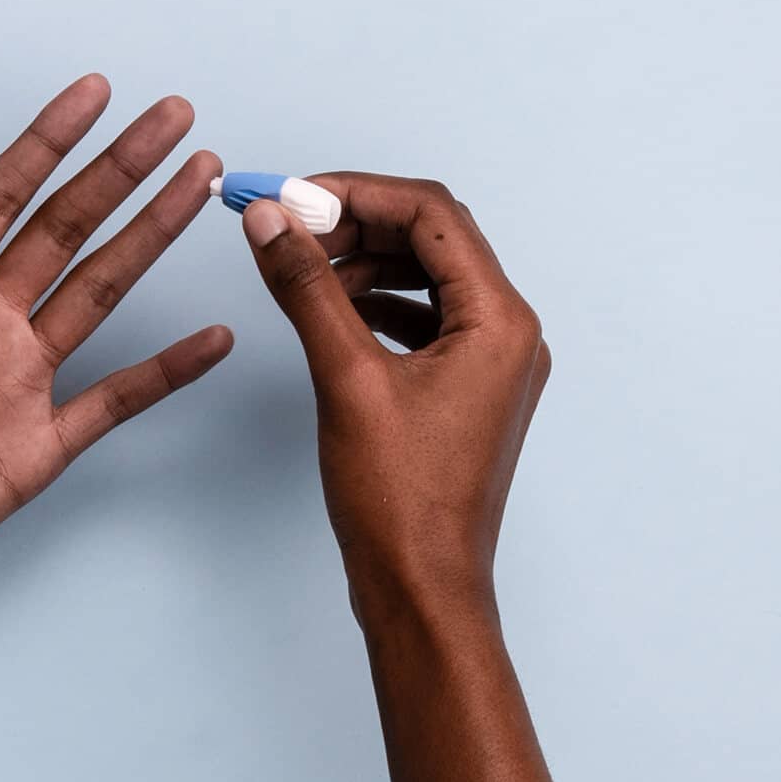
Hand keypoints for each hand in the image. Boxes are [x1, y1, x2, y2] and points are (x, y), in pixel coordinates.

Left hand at [0, 75, 231, 628]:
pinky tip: (213, 338)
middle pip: (67, 229)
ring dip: (150, 238)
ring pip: (101, 293)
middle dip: (121, 171)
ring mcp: (14, 386)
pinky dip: (167, 370)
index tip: (94, 94)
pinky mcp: (34, 449)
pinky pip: (115, 400)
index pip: (0, 198)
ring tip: (200, 185)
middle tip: (176, 118)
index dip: (47, 143)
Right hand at [239, 174, 548, 604]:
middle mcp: (509, 333)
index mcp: (500, 321)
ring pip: (429, 275)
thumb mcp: (345, 377)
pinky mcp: (468, 388)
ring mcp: (492, 362)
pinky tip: (334, 309)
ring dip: (366, 259)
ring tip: (303, 267)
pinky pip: (426, 317)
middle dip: (358, 222)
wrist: (421, 588)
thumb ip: (308, 288)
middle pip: (433, 238)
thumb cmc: (398, 500)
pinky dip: (378, 301)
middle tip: (288, 226)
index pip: (432, 214)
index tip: (292, 197)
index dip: (357, 193)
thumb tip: (271, 221)